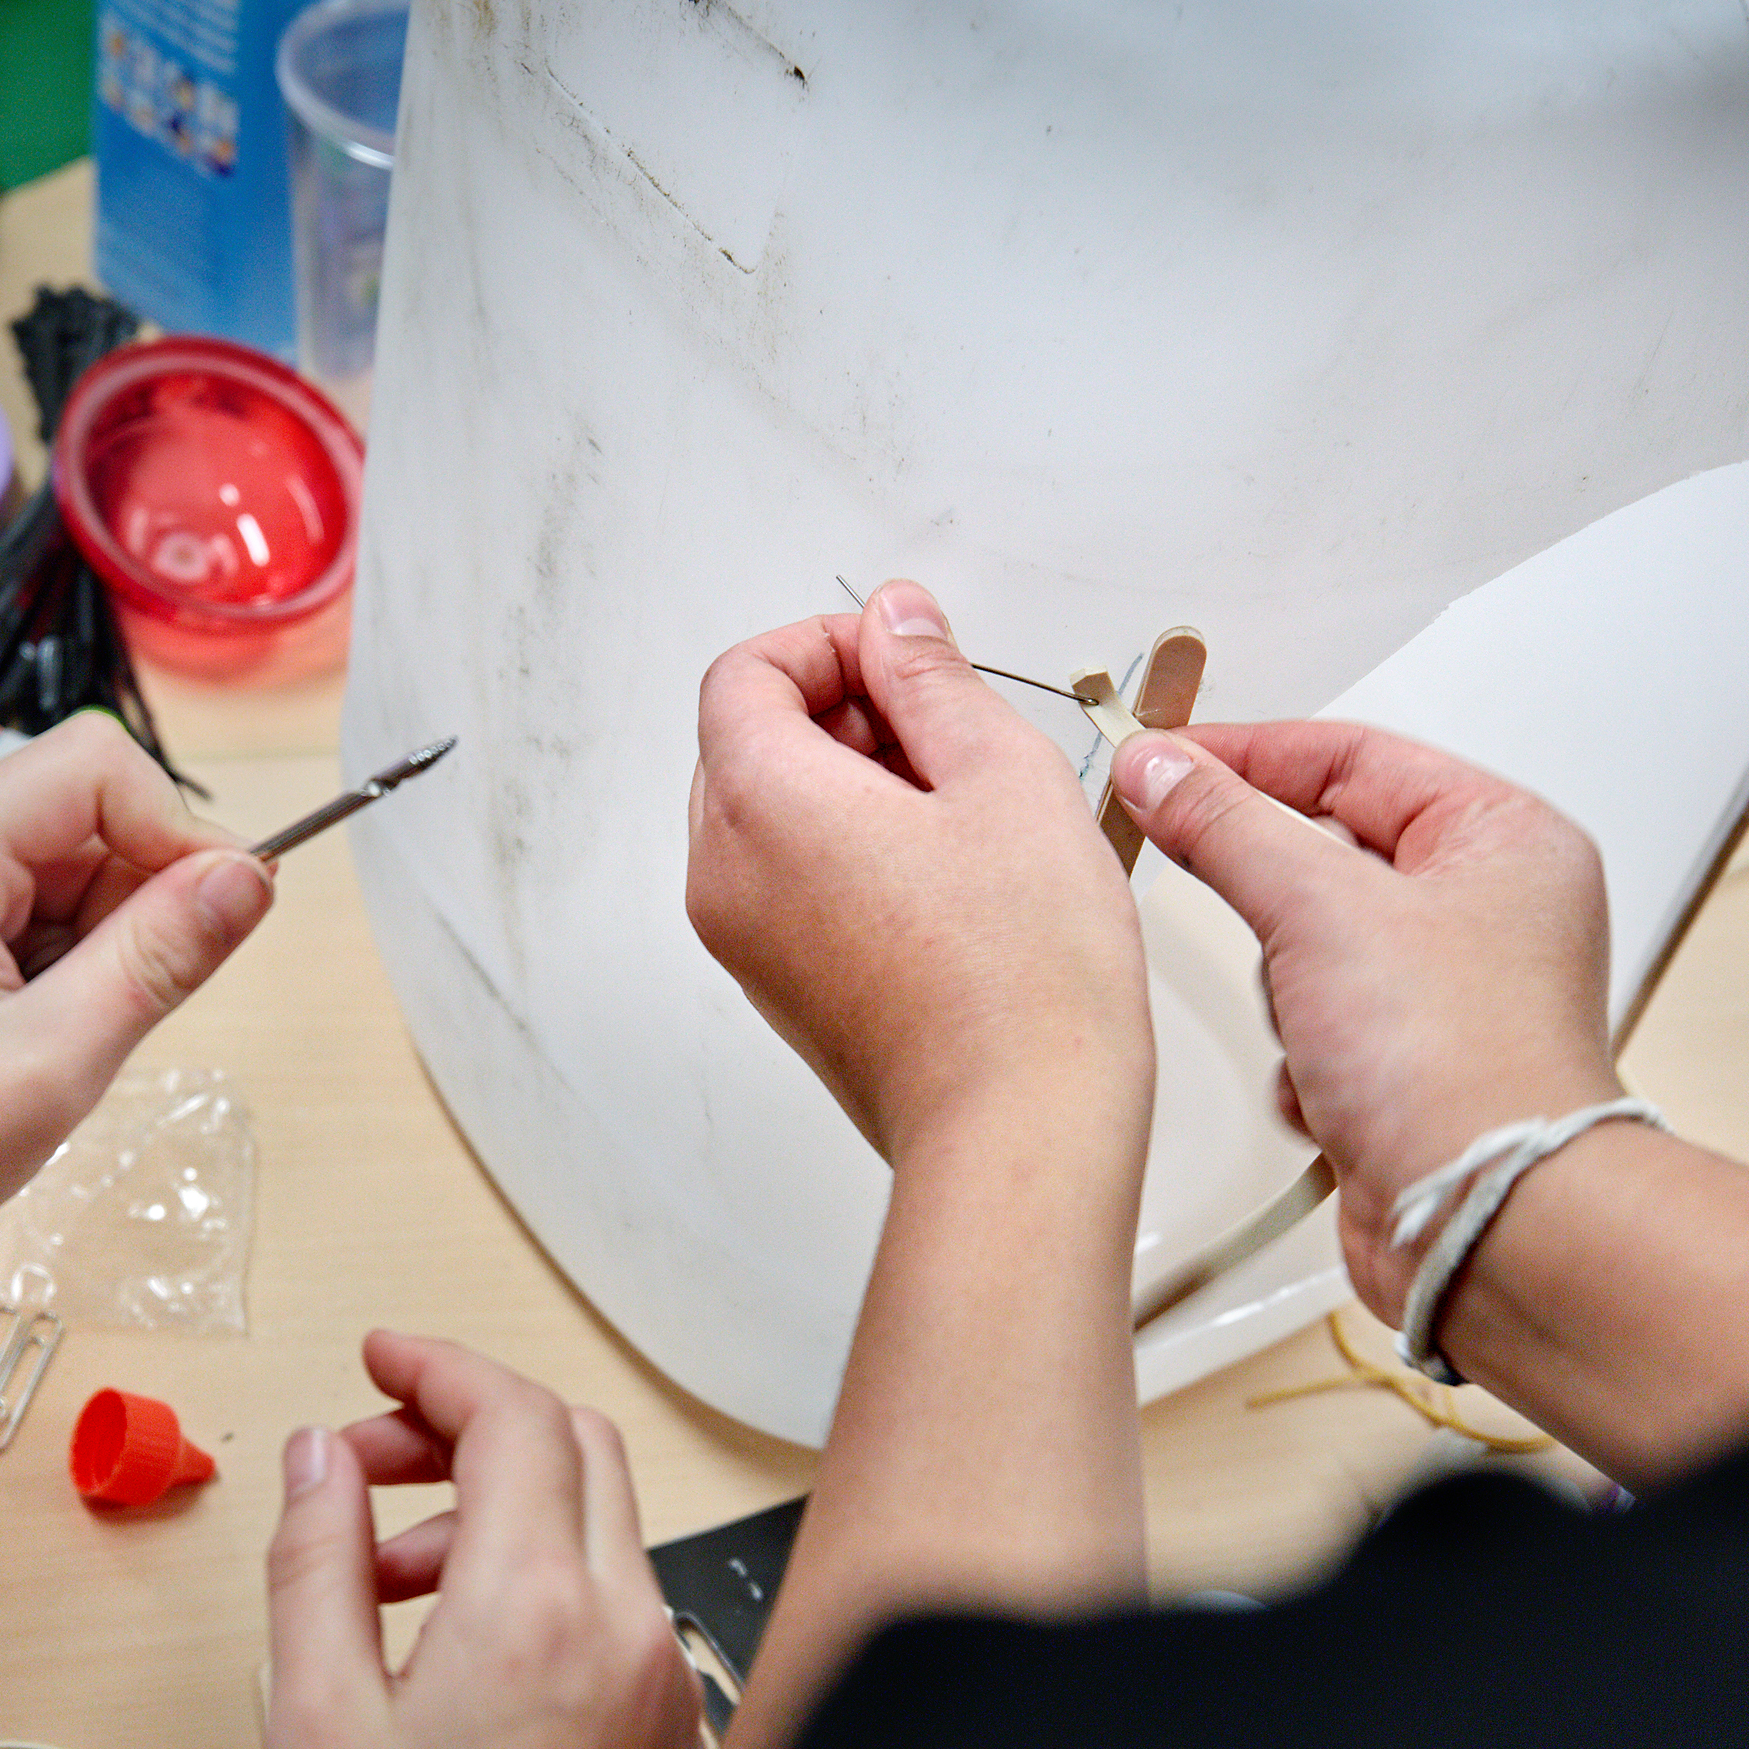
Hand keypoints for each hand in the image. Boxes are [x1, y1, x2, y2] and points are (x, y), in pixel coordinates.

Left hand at [0, 716, 271, 1370]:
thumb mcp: (54, 1060)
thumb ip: (159, 958)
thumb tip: (251, 876)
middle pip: (84, 811)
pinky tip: (40, 1041)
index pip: (96, 766)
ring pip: (66, 868)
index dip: (177, 828)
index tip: (220, 917)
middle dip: (141, 897)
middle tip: (135, 1003)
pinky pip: (30, 913)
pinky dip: (66, 968)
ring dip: (104, 942)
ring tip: (68, 1038)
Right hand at [264, 1334, 703, 1748]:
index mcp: (537, 1610)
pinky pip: (618, 1611)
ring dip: (497, 1517)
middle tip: (369, 1466)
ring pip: (599, 1531)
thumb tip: (322, 1456)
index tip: (376, 1362)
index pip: (513, 1418)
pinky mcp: (679, 1739)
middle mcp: (630, 1630)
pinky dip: (541, 1587)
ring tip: (385, 1586)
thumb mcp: (313, 1717)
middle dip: (467, 1431)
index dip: (437, 1370)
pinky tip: (456, 1662)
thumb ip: (315, 1559)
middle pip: (576, 1450)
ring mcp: (669, 1685)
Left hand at [688, 582, 1152, 1164]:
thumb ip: (933, 678)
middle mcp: (725, 875)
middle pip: (746, 742)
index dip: (828, 645)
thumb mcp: (1001, 774)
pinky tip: (949, 880)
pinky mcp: (781, 991)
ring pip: (771, 815)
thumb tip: (895, 620)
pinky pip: (788, 884)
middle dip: (844, 713)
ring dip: (853, 784)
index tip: (907, 660)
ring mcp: (745, 943)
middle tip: (948, 737)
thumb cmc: (1023, 976)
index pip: (743, 674)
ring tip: (963, 815)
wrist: (1018, 1128)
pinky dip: (849, 851)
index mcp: (760, 805)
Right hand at [1116, 722, 1620, 1322]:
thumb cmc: (1460, 1069)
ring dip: (1290, 990)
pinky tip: (1330, 1087)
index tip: (1159, 762)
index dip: (1246, 755)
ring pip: (1315, 945)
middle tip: (1214, 883)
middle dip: (1275, 894)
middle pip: (1331, 849)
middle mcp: (1490, 907)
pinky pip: (1320, 1027)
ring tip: (1319, 1025)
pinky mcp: (1413, 1067)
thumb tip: (1164, 770)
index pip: (1354, 755)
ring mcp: (1453, 991)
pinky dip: (1304, 1056)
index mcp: (1503, 837)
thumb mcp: (1319, 909)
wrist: (1479, 1219)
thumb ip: (1228, 827)